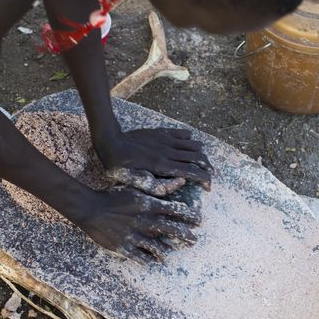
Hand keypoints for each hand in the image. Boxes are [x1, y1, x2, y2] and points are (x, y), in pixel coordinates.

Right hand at [72, 187, 200, 263]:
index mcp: (148, 205)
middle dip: (186, 236)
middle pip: (172, 230)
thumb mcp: (135, 187)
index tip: (198, 221)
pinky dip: (149, 260)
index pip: (176, 211)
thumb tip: (181, 181)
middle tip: (193, 240)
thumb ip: (158, 187)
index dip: (189, 217)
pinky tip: (154, 261)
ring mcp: (135, 236)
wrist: (90, 208)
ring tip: (171, 253)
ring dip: (167, 251)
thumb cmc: (113, 195)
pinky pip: (141, 258)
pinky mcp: (124, 247)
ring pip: (158, 248)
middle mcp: (145, 221)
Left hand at [96, 128, 213, 195]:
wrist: (110, 142)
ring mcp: (166, 140)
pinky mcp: (162, 132)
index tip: (208, 186)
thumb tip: (181, 182)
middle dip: (208, 168)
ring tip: (199, 163)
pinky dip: (191, 141)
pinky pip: (184, 133)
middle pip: (199, 158)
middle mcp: (168, 152)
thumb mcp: (135, 182)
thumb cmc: (120, 166)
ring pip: (195, 145)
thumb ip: (158, 186)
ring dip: (201, 155)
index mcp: (163, 166)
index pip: (193, 172)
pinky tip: (188, 147)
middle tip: (207, 176)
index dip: (205, 179)